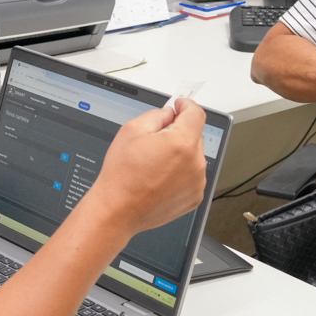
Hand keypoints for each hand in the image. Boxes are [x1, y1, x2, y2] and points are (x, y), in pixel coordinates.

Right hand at [81, 99, 208, 234]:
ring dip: (180, 154)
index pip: (196, 114)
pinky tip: (160, 178)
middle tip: (156, 140)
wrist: (118, 210)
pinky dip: (181, 173)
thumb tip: (170, 114)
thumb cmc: (122, 174)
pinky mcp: (194, 197)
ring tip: (155, 164)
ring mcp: (197, 183)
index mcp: (181, 143)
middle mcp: (195, 164)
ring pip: (194, 156)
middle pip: (195, 135)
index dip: (186, 106)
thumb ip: (157, 115)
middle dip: (179, 132)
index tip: (180, 106)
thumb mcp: (132, 130)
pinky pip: (192, 176)